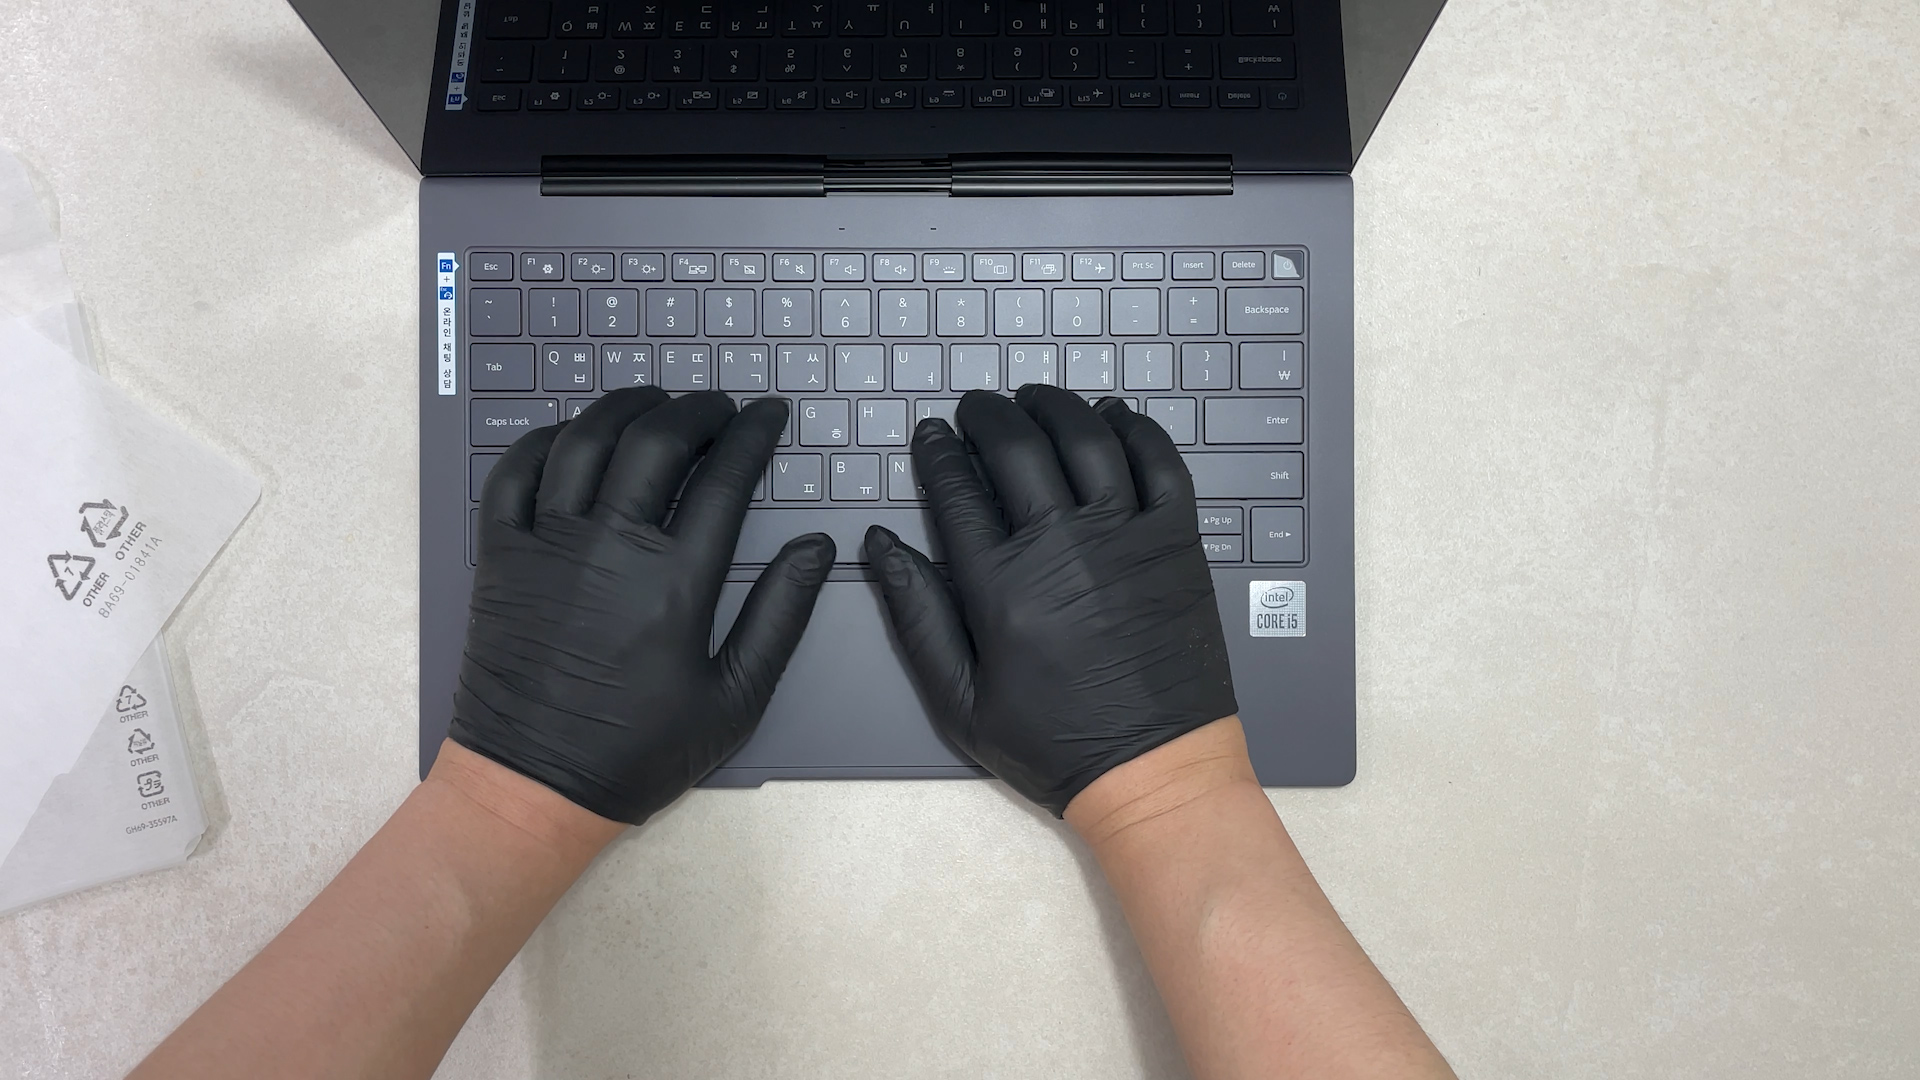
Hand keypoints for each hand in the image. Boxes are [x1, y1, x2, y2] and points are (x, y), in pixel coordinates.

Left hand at [452, 389, 833, 824]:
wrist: (531, 787)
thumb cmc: (637, 752)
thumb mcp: (735, 699)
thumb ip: (781, 615)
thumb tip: (817, 548)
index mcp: (675, 579)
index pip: (725, 478)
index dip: (753, 434)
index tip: (769, 416)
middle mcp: (609, 545)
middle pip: (658, 440)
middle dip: (697, 408)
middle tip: (718, 406)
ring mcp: (545, 544)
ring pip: (585, 439)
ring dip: (626, 407)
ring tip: (655, 402)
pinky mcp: (498, 557)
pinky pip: (515, 472)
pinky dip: (546, 439)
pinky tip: (572, 435)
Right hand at [864, 384, 1237, 815]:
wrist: (1155, 771)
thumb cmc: (1055, 744)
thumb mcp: (960, 701)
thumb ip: (917, 617)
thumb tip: (881, 546)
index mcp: (1001, 587)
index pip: (957, 493)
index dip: (938, 454)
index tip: (931, 434)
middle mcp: (1063, 547)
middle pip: (1018, 448)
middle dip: (989, 416)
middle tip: (977, 406)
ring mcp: (1127, 537)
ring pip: (1087, 438)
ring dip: (1055, 406)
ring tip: (1035, 398)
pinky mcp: (1177, 543)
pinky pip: (1159, 462)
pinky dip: (1135, 428)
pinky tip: (1113, 417)